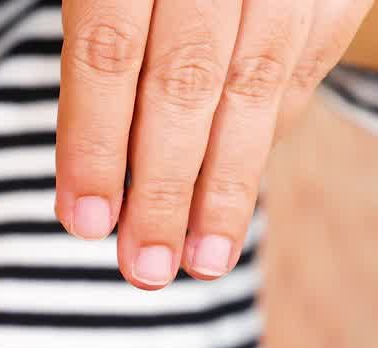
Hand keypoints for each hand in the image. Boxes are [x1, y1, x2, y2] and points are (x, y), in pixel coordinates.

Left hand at [56, 0, 372, 288]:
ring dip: (225, 187)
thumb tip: (78, 175)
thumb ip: (92, 46)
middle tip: (141, 271)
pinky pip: (299, 71)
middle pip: (187, 81)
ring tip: (198, 265)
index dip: (96, 142)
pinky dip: (264, 140)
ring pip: (253, 85)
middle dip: (163, 187)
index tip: (83, 223)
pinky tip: (232, 201)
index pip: (109, 50)